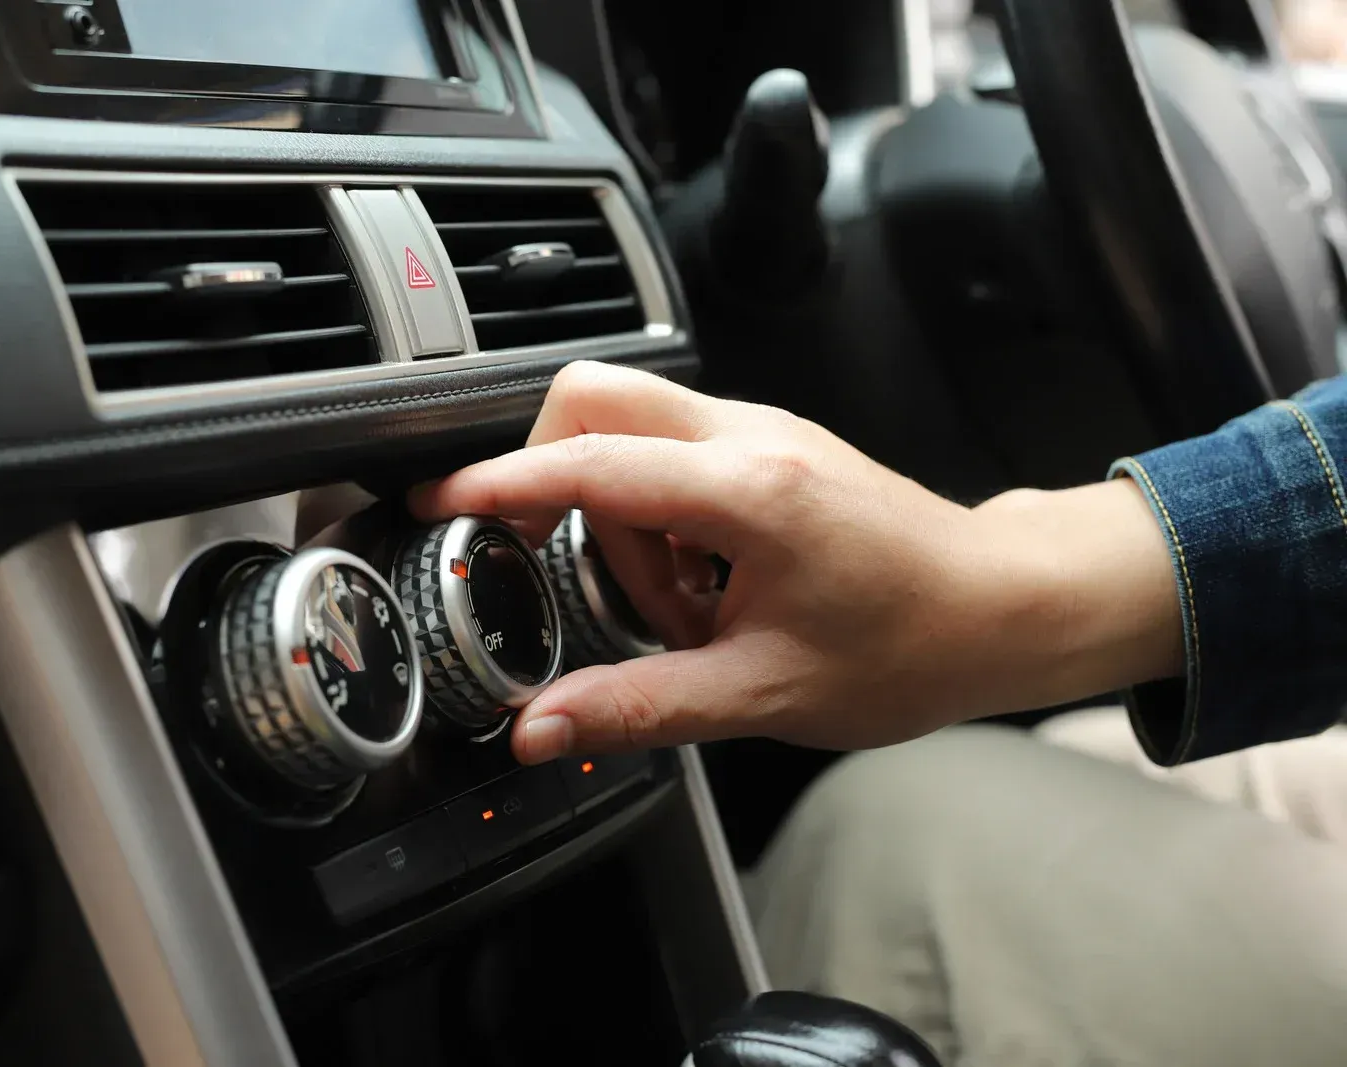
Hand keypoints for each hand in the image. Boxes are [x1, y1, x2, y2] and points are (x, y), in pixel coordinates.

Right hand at [409, 362, 1181, 764]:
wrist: (1003, 606)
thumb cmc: (911, 645)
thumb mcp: (764, 694)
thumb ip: (639, 706)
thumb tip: (543, 728)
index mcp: (749, 491)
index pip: (589, 464)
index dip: (500, 483)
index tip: (442, 502)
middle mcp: (750, 437)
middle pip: (595, 396)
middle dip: (548, 470)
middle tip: (554, 558)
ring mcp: (762, 431)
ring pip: (629, 425)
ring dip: (614, 511)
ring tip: (670, 606)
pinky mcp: (769, 445)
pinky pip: (670, 451)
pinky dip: (653, 512)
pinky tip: (697, 588)